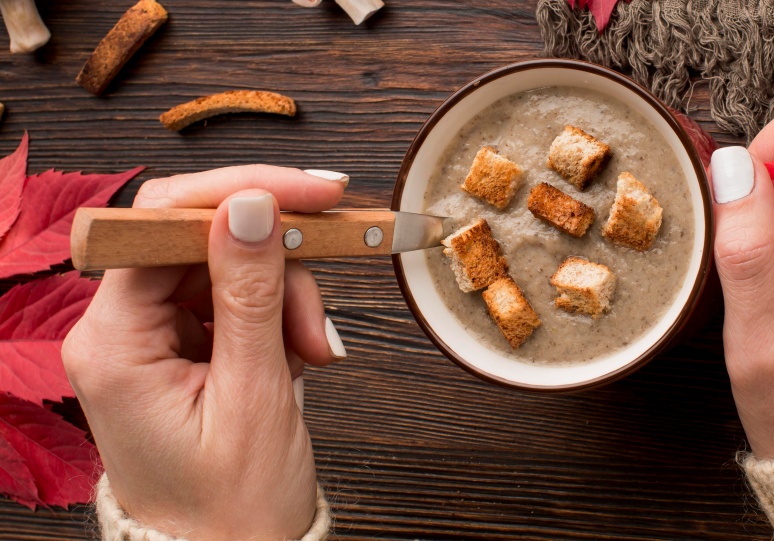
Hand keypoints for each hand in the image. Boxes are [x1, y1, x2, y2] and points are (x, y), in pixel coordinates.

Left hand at [63, 166, 349, 538]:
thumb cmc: (231, 505)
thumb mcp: (254, 395)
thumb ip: (251, 293)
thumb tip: (253, 205)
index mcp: (112, 342)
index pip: (161, 223)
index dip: (241, 194)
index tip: (314, 193)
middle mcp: (117, 330)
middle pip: (201, 240)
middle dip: (277, 263)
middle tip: (326, 293)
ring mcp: (147, 335)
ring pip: (227, 265)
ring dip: (286, 297)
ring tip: (314, 351)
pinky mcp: (177, 343)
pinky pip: (234, 296)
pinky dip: (278, 317)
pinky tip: (297, 354)